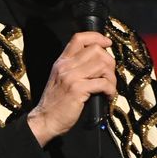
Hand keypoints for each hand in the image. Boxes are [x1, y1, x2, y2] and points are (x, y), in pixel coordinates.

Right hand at [26, 31, 115, 146]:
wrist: (44, 120)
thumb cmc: (55, 104)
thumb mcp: (61, 79)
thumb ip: (74, 69)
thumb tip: (97, 63)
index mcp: (62, 61)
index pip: (79, 38)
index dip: (97, 37)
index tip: (107, 43)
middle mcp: (66, 66)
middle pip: (96, 50)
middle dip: (109, 62)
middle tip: (109, 76)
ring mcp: (71, 77)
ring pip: (102, 65)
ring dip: (111, 77)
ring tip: (109, 88)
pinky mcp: (77, 89)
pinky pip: (103, 83)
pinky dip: (111, 89)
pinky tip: (108, 96)